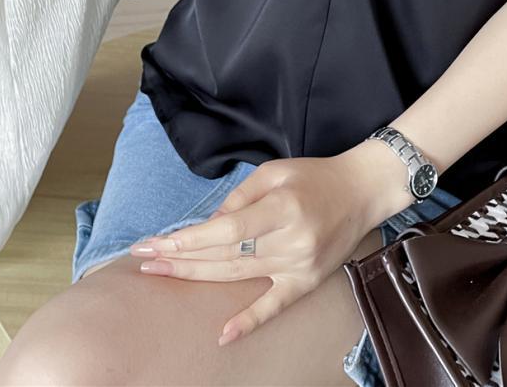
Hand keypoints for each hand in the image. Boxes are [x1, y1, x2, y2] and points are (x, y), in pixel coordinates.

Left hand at [128, 141, 411, 346]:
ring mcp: (299, 266)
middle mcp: (290, 241)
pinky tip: (223, 335)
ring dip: (197, 277)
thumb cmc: (314, 176)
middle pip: (226, 256)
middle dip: (181, 259)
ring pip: (239, 277)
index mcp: (282, 208)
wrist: (362, 192)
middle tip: (145, 260)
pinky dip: (249, 321)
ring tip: (162, 274)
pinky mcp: (307, 282)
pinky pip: (275, 306)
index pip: (227, 229)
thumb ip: (240, 196)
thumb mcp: (274, 171)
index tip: (156, 243)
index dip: (189, 239)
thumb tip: (210, 224)